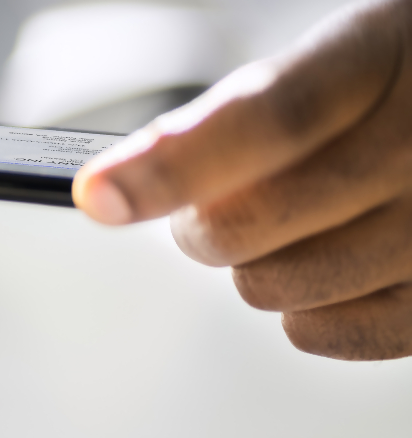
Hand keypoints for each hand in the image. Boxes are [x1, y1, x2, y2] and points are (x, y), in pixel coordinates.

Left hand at [74, 0, 411, 360]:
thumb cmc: (395, 92)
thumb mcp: (335, 62)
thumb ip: (240, 118)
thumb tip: (126, 183)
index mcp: (375, 62)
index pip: (264, 120)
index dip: (171, 164)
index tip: (98, 194)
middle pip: (242, 228)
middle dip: (204, 222)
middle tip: (230, 198)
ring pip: (269, 289)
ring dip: (260, 263)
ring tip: (309, 220)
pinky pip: (316, 332)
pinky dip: (305, 307)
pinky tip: (337, 261)